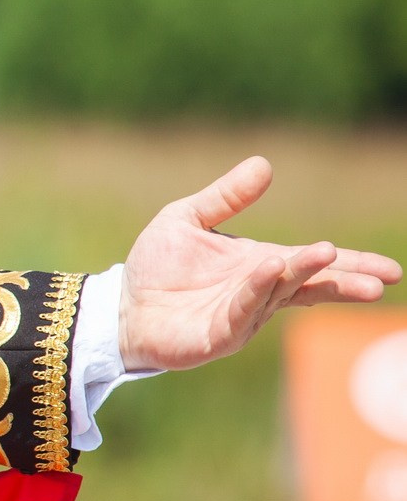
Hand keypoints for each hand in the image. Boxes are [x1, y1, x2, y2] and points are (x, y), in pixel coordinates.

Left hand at [118, 156, 400, 372]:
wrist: (121, 305)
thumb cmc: (157, 267)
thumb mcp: (187, 219)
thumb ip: (225, 197)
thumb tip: (264, 164)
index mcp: (260, 265)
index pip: (313, 264)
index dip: (349, 265)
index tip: (389, 269)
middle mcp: (259, 292)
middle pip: (309, 284)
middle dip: (341, 279)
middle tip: (378, 278)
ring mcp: (241, 317)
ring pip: (279, 294)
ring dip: (302, 274)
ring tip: (324, 254)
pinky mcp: (217, 336)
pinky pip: (242, 311)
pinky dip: (258, 290)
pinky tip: (271, 270)